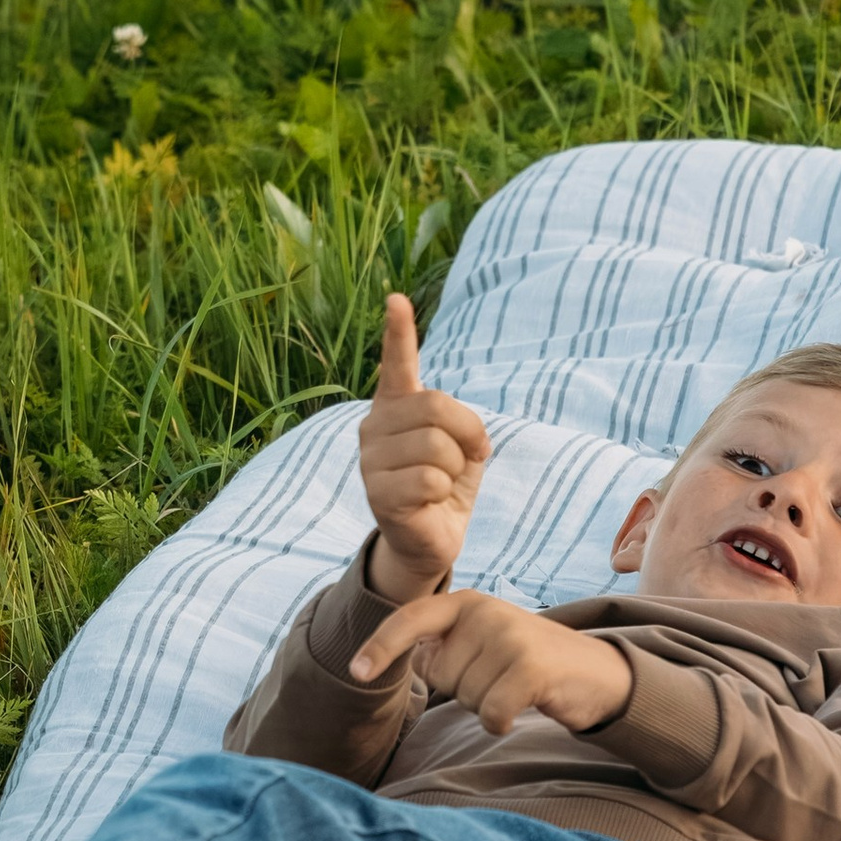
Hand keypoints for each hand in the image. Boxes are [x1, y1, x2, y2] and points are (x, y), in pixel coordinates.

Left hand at [351, 587, 632, 738]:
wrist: (595, 673)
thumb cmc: (527, 663)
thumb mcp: (482, 642)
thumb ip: (442, 647)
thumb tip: (400, 660)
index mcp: (465, 602)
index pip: (410, 620)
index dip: (381, 647)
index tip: (356, 672)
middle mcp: (484, 610)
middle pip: (440, 676)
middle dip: (464, 689)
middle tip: (502, 675)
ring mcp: (509, 635)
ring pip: (464, 697)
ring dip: (486, 704)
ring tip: (517, 685)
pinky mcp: (530, 666)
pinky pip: (490, 713)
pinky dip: (501, 721)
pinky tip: (524, 705)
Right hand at [357, 294, 490, 599]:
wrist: (428, 540)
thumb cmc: (445, 485)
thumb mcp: (462, 446)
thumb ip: (460, 425)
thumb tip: (463, 435)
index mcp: (395, 408)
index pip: (396, 364)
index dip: (398, 332)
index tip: (396, 300)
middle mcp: (375, 427)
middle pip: (435, 405)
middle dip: (467, 432)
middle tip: (469, 456)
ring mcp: (371, 460)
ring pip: (435, 445)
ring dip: (456, 468)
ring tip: (443, 483)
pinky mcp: (377, 493)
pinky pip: (429, 479)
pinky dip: (443, 492)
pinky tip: (429, 502)